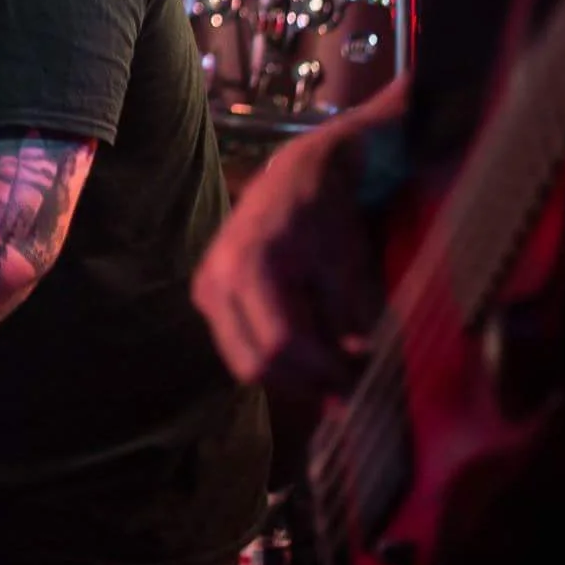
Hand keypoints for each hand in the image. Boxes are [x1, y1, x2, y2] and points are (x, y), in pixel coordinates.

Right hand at [192, 127, 379, 394]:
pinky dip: (274, 358)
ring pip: (245, 362)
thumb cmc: (324, 215)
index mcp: (249, 267)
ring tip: (330, 371)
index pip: (282, 343)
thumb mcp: (342, 267)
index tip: (358, 382)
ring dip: (289, 376)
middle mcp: (217, 283)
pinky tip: (306, 351)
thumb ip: (342, 325)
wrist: (294, 176)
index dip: (322, 371)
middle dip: (304, 384)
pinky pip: (239, 345)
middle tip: (345, 387)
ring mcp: (207, 291)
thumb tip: (350, 376)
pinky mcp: (208, 296)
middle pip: (256, 364)